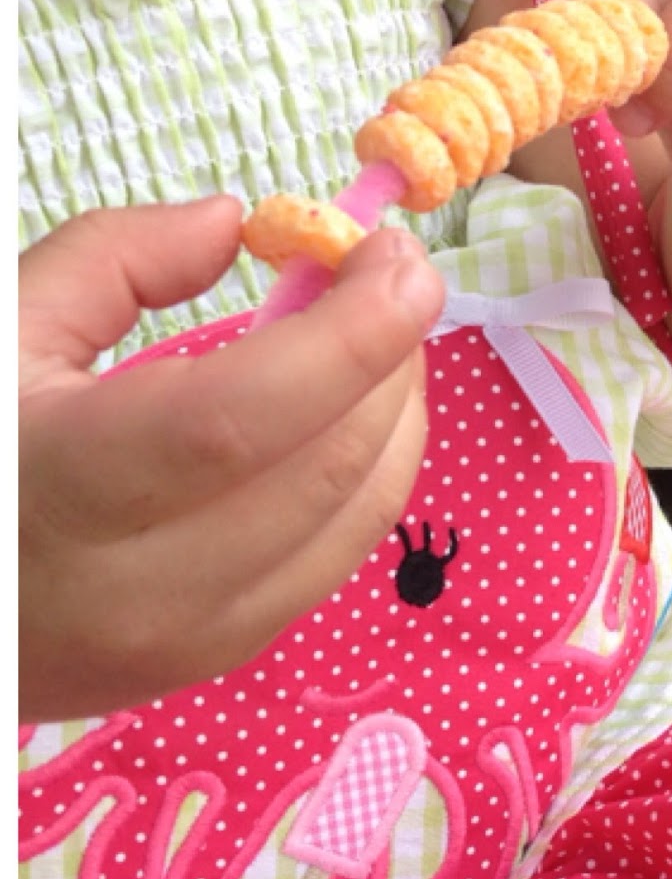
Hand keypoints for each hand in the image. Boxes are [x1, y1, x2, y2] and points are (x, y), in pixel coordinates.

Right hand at [19, 196, 444, 721]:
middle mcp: (144, 586)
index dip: (349, 333)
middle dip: (391, 356)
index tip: (397, 258)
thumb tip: (233, 224)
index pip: (245, 415)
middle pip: (329, 463)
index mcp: (66, 490)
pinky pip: (339, 553)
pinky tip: (354, 411)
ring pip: (360, 515)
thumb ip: (112, 259)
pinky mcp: (227, 654)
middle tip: (394, 275)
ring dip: (398, 413)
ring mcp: (196, 636)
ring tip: (384, 334)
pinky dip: (370, 470)